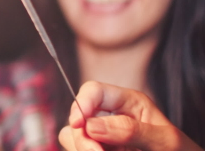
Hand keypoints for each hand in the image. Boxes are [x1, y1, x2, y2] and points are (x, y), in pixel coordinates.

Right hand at [59, 81, 201, 150]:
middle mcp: (111, 116)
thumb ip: (130, 131)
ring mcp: (102, 135)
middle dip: (82, 136)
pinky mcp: (98, 148)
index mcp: (128, 102)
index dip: (81, 103)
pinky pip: (76, 148)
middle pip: (79, 116)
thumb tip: (92, 125)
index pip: (94, 90)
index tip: (80, 125)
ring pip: (71, 135)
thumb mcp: (164, 140)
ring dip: (81, 146)